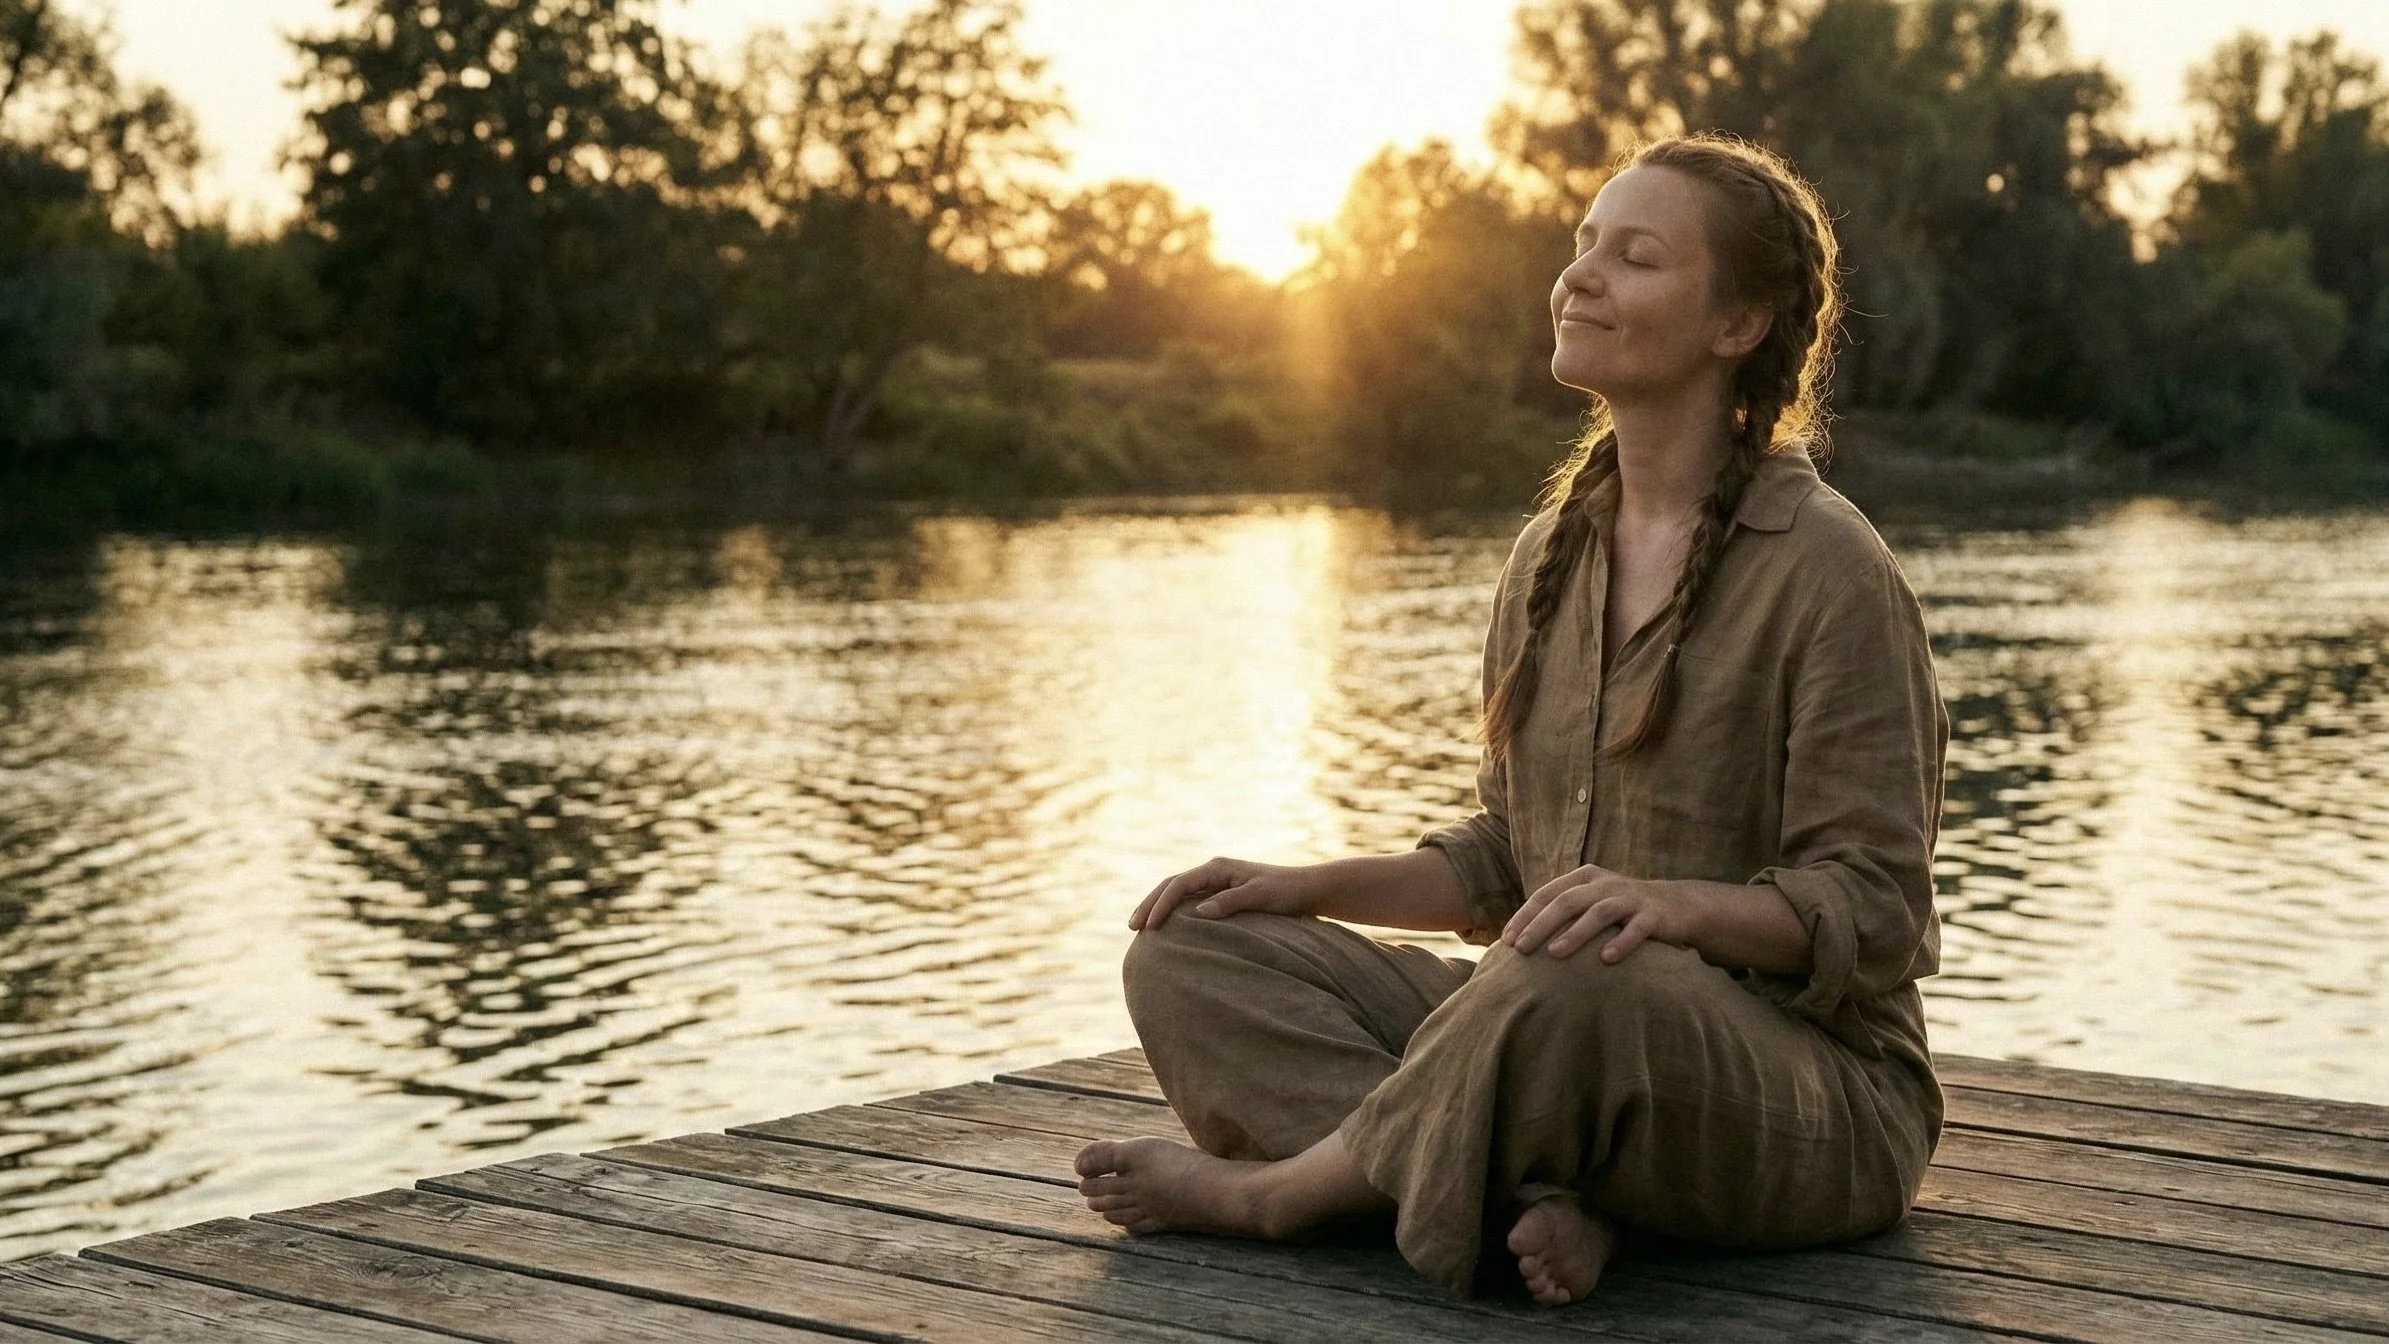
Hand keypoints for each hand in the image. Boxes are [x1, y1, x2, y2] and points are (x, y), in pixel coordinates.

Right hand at [1129, 856, 1320, 930]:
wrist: (1308, 890)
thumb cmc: (1286, 892)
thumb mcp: (1260, 896)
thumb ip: (1230, 902)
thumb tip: (1198, 911)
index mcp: (1218, 868)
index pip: (1179, 884)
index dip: (1161, 904)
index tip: (1150, 925)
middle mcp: (1213, 872)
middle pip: (1171, 885)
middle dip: (1150, 904)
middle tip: (1133, 926)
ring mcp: (1216, 882)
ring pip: (1178, 892)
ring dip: (1158, 907)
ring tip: (1141, 927)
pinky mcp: (1222, 894)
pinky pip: (1189, 901)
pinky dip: (1173, 912)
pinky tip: (1166, 928)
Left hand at [1502, 863, 1698, 961]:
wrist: (1678, 905)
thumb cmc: (1623, 909)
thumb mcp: (1591, 902)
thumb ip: (1563, 912)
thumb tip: (1520, 938)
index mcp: (1585, 878)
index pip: (1547, 894)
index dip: (1525, 916)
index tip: (1506, 940)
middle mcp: (1606, 884)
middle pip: (1567, 901)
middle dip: (1541, 924)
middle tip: (1521, 948)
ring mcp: (1631, 898)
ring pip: (1599, 913)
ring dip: (1576, 934)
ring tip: (1555, 954)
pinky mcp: (1654, 915)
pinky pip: (1637, 928)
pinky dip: (1622, 942)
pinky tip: (1606, 960)